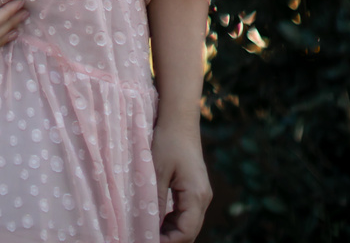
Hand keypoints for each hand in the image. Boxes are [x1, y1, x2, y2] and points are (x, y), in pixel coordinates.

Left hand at [152, 120, 211, 240]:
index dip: (168, 242)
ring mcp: (201, 193)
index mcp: (196, 195)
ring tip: (148, 229)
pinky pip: (186, 213)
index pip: (186, 232)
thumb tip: (148, 226)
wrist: (179, 118)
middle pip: (189, 231)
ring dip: (170, 231)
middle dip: (169, 239)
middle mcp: (203, 198)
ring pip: (188, 224)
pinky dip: (173, 220)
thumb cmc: (168, 140)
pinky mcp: (195, 188)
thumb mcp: (157, 171)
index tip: (147, 240)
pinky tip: (157, 218)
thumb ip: (155, 201)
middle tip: (145, 237)